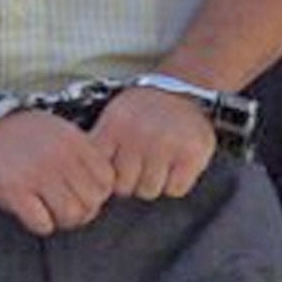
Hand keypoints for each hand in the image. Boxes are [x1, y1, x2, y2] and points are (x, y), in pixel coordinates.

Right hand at [0, 108, 114, 235]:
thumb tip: (100, 189)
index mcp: (73, 140)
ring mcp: (37, 173)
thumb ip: (80, 153)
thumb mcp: (56, 130)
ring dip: (61, 220)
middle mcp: (59, 156)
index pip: (107, 180)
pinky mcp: (14, 190)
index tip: (80, 193)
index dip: (97, 193)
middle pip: (92, 202)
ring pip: (72, 215)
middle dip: (81, 211)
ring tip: (48, 211)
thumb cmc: (17, 133)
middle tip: (63, 208)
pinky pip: (43, 224)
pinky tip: (29, 211)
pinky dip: (39, 223)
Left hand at [88, 85, 214, 200]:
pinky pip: (175, 190)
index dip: (107, 177)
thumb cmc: (142, 111)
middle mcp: (139, 134)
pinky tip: (174, 165)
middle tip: (140, 166)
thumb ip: (100, 145)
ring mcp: (167, 144)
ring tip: (157, 163)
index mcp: (115, 125)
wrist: (181, 90)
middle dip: (131, 182)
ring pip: (149, 191)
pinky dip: (175, 183)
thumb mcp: (113, 117)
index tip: (115, 170)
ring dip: (153, 183)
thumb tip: (90, 182)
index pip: (101, 173)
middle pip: (124, 187)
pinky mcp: (191, 154)